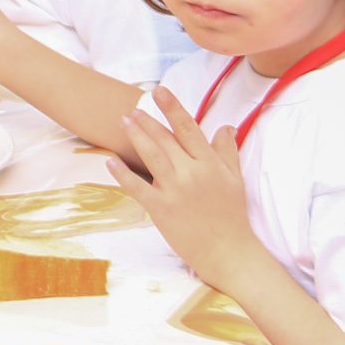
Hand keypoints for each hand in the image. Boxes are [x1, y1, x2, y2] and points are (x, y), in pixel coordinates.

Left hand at [108, 89, 260, 288]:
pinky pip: (138, 186)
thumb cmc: (232, 216)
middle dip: (148, 121)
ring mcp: (175, 191)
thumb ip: (226, 152)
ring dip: (136, 136)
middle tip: (132, 107)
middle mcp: (192, 173)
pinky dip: (122, 173)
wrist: (229, 252)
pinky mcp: (160, 209)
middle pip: (166, 140)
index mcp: (210, 165)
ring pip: (151, 156)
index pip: (189, 129)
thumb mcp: (234, 180)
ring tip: (123, 120)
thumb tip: (224, 126)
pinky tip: (109, 161)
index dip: (173, 108)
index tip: (160, 91)